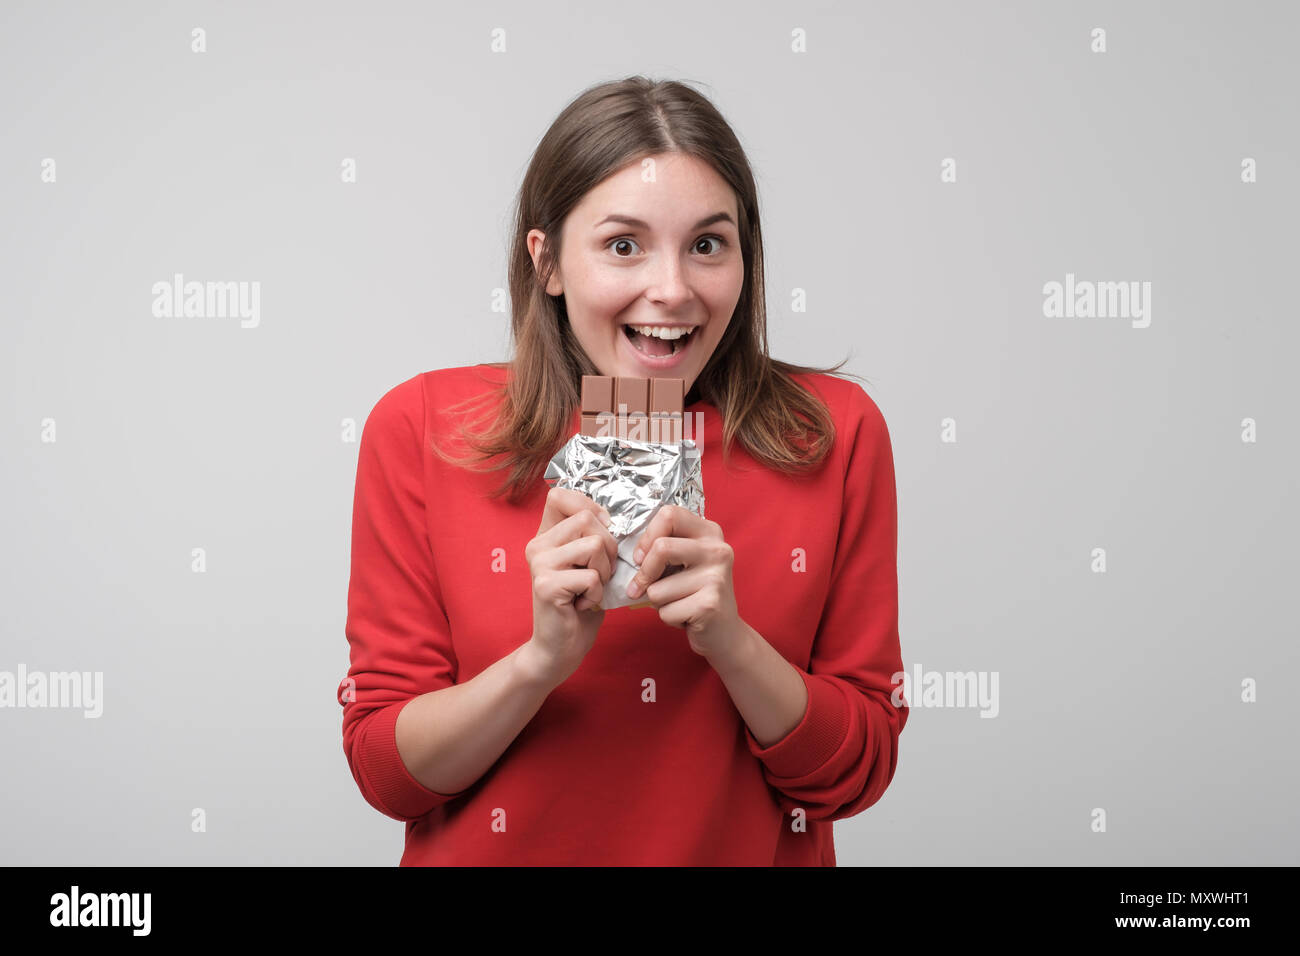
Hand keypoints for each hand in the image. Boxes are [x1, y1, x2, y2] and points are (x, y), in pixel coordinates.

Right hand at [523, 487, 617, 684]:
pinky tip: (583, 605)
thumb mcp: (587, 564)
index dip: (590, 508)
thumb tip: (614, 517)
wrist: (559, 649)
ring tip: (590, 590)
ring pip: (594, 545)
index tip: (599, 535)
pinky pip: (592, 576)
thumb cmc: (579, 605)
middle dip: (608, 548)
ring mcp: (539, 564)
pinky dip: (598, 594)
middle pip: (589, 519)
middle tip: (598, 575)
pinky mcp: (546, 585)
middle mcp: (537, 545)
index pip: (561, 495)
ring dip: (604, 572)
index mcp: (545, 536)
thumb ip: (591, 537)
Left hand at [625, 504, 740, 656]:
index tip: (640, 557)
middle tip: (639, 588)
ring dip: (657, 602)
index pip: (669, 514)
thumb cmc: (694, 592)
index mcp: (709, 532)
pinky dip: (667, 618)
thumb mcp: (682, 562)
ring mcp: (717, 577)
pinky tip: (686, 616)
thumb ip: (662, 548)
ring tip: (677, 602)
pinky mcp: (710, 604)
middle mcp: (718, 550)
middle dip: (643, 573)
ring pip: (657, 588)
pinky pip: (665, 611)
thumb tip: (624, 551)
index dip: (646, 536)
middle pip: (662, 548)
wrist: (724, 631)